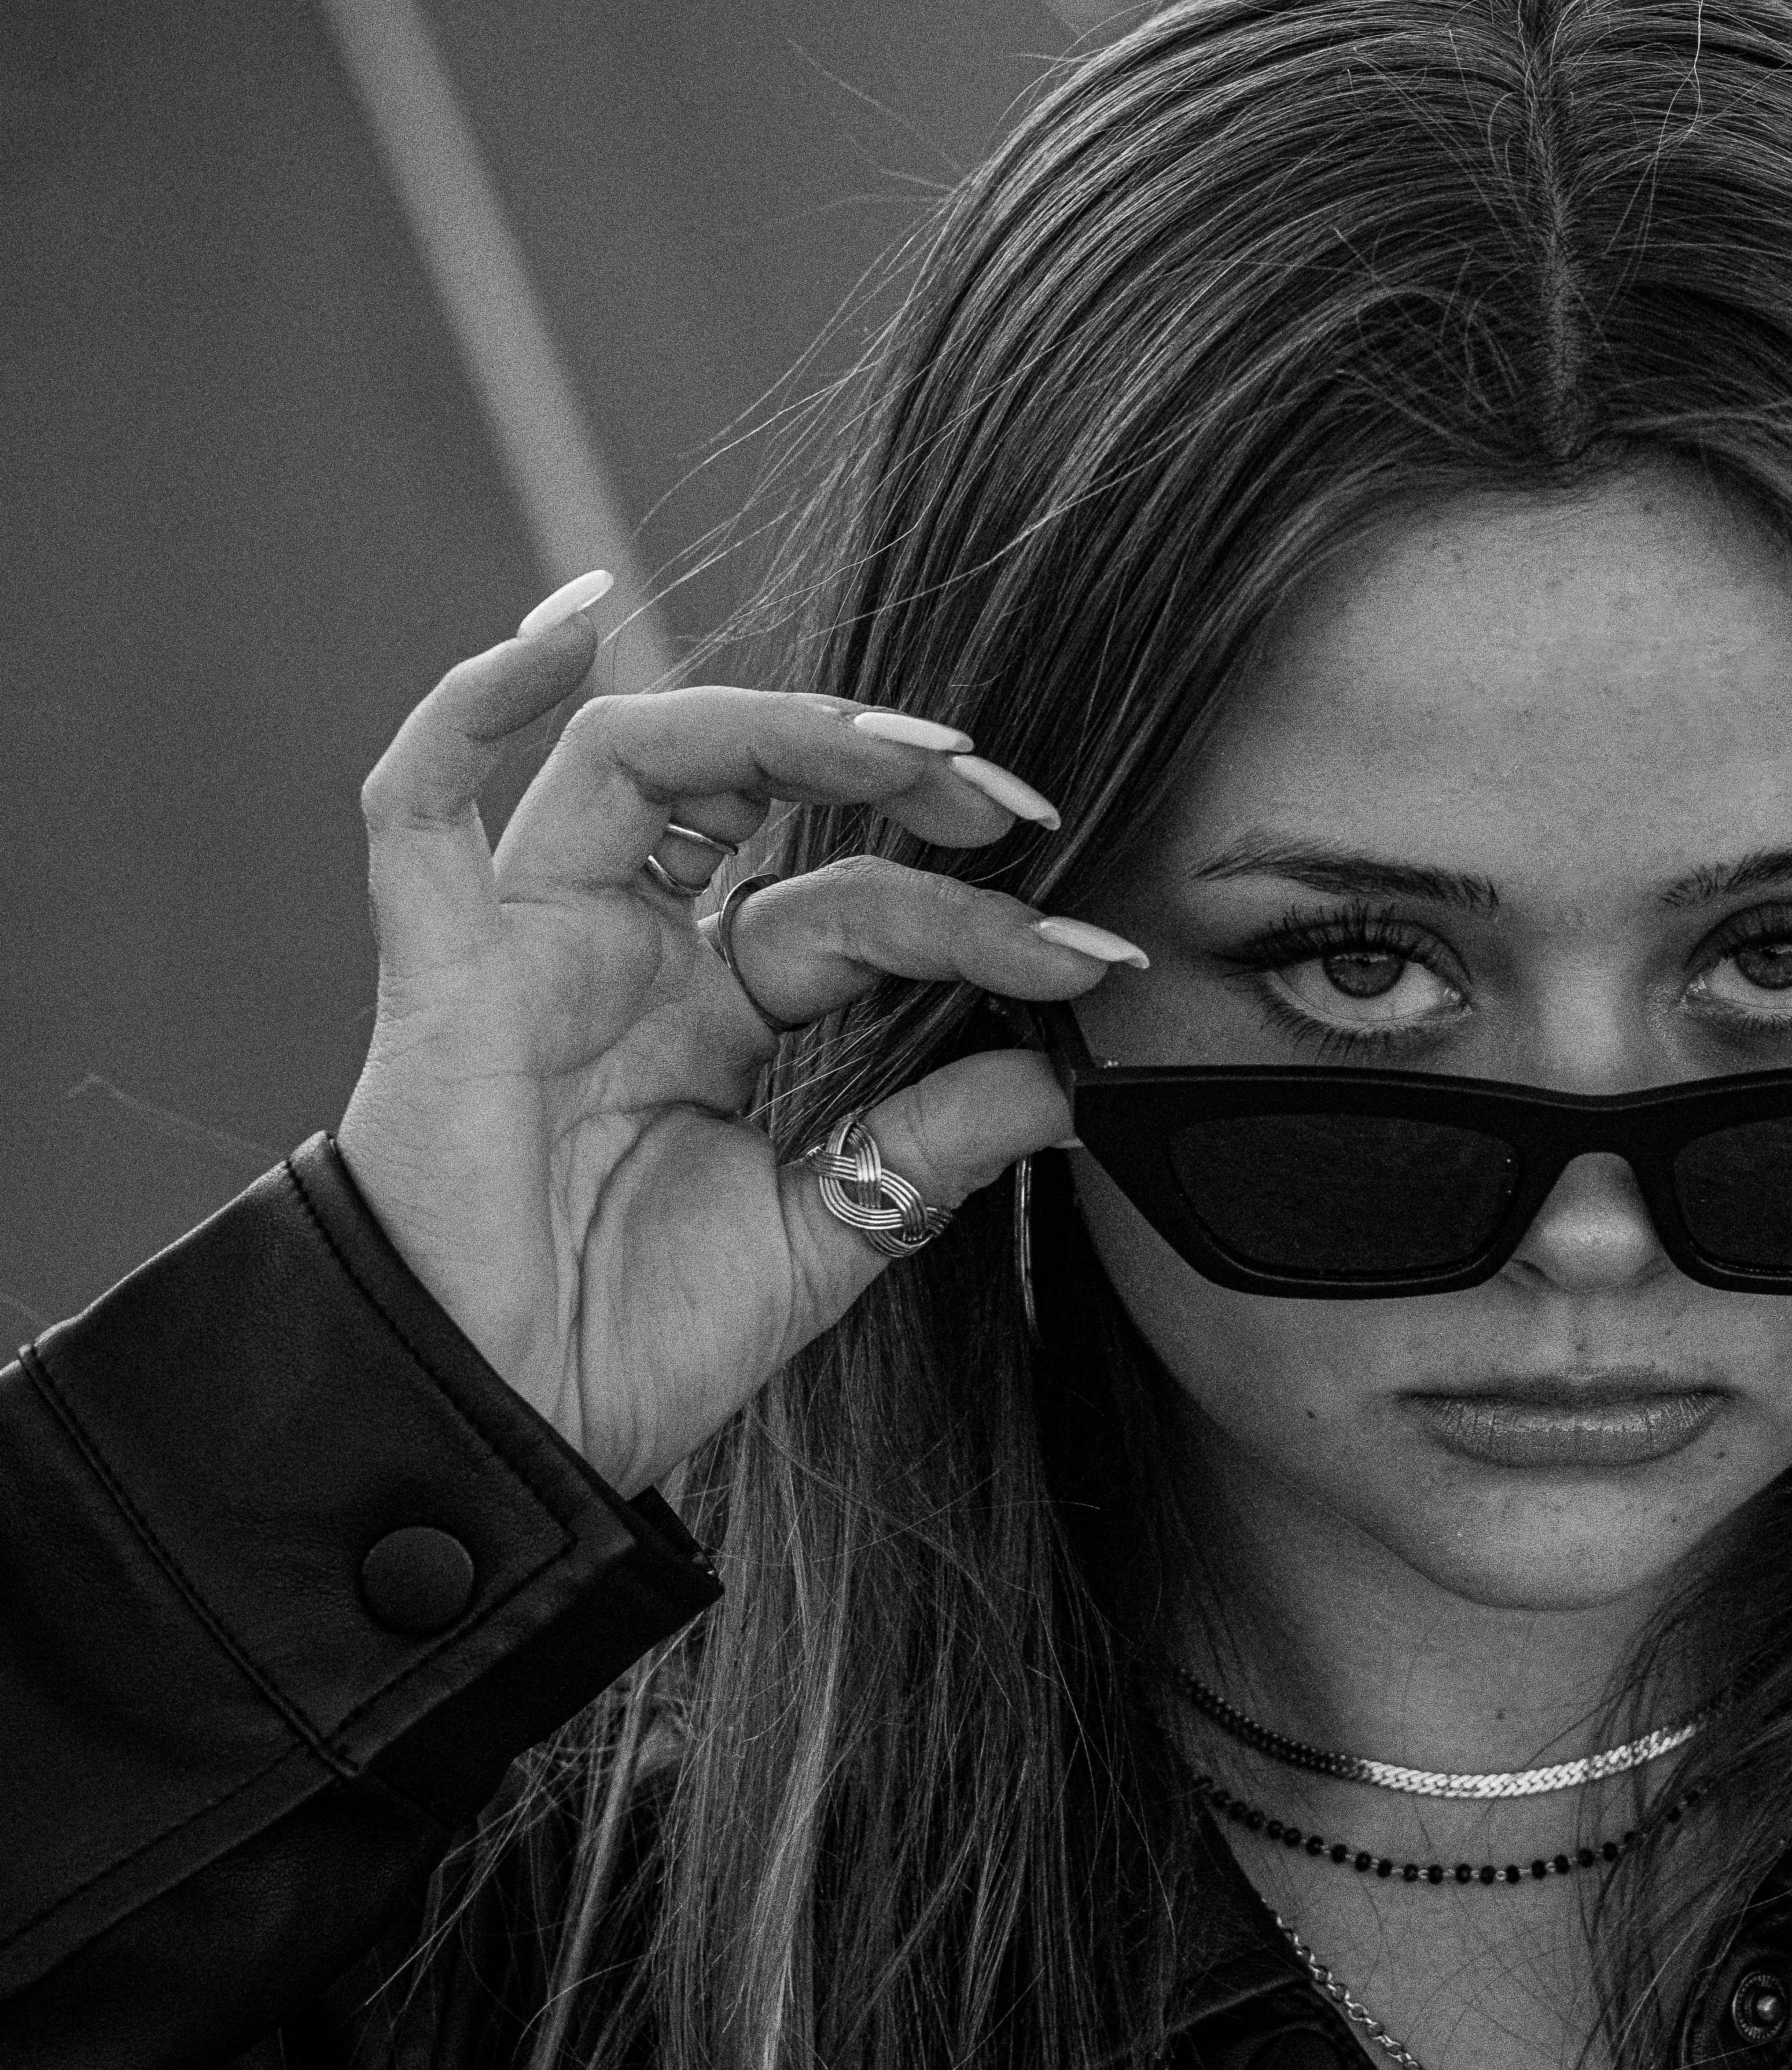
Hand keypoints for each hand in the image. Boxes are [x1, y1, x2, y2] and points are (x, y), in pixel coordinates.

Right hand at [336, 579, 1135, 1496]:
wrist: (509, 1442)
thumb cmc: (637, 1345)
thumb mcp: (829, 1232)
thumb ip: (936, 1145)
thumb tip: (1071, 1076)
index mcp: (711, 1013)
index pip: (854, 910)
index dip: (978, 918)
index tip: (1096, 956)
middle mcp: (626, 957)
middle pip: (754, 796)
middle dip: (882, 771)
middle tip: (1009, 800)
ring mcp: (531, 953)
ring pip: (634, 761)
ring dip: (768, 721)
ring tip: (904, 745)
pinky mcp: (439, 977)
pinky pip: (417, 806)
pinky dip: (471, 701)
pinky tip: (562, 626)